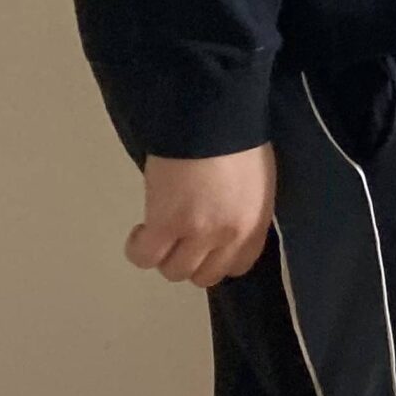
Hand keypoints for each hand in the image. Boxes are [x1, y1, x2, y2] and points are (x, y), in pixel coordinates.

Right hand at [126, 146, 276, 287]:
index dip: (219, 261)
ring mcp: (197, 232)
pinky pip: (145, 257)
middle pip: (204, 276)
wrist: (213, 119)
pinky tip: (141, 230)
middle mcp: (229, 235)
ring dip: (164, 255)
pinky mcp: (165, 223)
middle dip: (190, 261)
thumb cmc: (239, 140)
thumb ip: (245, 210)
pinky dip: (139, 249)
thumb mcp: (257, 181)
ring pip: (173, 271)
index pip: (239, 266)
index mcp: (256, 223)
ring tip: (159, 231)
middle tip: (179, 237)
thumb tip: (227, 221)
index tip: (206, 247)